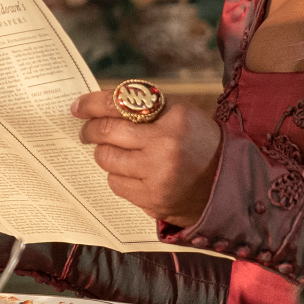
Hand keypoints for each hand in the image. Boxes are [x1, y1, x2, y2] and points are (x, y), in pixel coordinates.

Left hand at [73, 89, 222, 226]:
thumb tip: (100, 105)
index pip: (120, 104)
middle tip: (87, 131)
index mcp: (173, 118)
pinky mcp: (152, 199)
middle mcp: (165, 146)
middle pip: (107, 133)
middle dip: (90, 131)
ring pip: (107, 160)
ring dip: (105, 154)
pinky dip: (117, 176)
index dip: (91, 104)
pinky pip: (116, 184)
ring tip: (115, 152)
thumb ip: (146, 108)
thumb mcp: (181, 115)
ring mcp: (158, 176)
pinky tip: (131, 172)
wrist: (226, 183)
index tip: (77, 107)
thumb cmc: (198, 143)